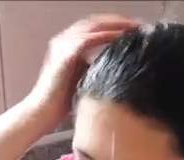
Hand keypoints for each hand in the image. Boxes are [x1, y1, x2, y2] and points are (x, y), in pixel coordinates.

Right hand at [24, 14, 141, 129]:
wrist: (42, 113)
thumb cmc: (62, 102)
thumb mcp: (84, 78)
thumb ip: (96, 66)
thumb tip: (119, 63)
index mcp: (67, 43)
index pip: (94, 27)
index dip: (115, 24)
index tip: (135, 29)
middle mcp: (64, 39)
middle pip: (96, 21)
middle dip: (120, 21)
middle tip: (141, 26)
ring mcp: (63, 44)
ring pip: (95, 26)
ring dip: (117, 25)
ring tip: (136, 29)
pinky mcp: (66, 54)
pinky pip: (90, 39)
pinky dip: (108, 36)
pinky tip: (123, 39)